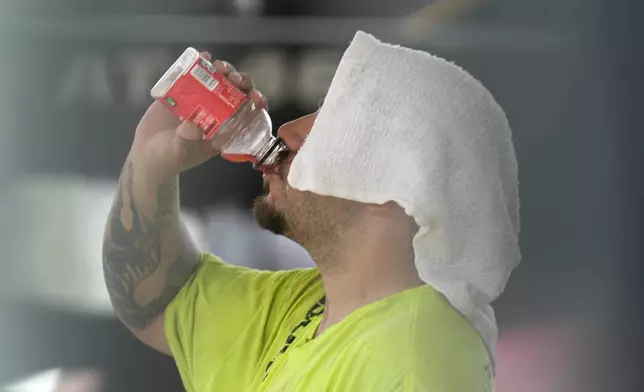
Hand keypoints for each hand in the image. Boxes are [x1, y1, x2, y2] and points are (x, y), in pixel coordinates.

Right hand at [129, 52, 268, 180]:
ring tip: (220, 67)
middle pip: (238, 95)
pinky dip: (202, 64)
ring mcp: (202, 101)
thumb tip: (193, 127)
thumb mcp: (177, 153)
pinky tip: (205, 56)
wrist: (145, 151)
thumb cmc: (168, 158)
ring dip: (225, 72)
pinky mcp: (184, 91)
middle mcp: (217, 115)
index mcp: (224, 132)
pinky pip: (197, 75)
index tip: (256, 97)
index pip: (248, 117)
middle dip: (241, 83)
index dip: (256, 106)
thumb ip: (185, 141)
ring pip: (220, 82)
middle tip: (235, 78)